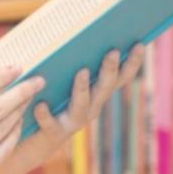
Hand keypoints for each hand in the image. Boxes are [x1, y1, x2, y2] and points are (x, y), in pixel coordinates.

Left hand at [31, 45, 146, 145]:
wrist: (32, 142)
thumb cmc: (47, 103)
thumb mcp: (61, 83)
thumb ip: (68, 64)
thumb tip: (70, 31)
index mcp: (95, 95)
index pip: (119, 78)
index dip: (132, 63)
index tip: (140, 44)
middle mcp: (90, 109)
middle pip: (104, 88)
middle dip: (110, 70)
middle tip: (113, 51)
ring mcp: (73, 122)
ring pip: (82, 105)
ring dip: (83, 88)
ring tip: (81, 72)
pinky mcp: (53, 133)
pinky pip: (50, 122)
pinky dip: (45, 113)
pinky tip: (39, 104)